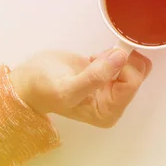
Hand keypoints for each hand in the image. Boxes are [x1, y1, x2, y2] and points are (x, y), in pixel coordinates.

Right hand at [9, 49, 151, 127]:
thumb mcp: (66, 87)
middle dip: (118, 60)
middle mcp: (114, 103)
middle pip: (137, 73)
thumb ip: (95, 76)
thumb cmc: (43, 88)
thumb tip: (121, 57)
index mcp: (108, 113)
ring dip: (116, 55)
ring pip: (135, 64)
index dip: (119, 66)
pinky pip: (127, 59)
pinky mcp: (111, 74)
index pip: (131, 83)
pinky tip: (94, 58)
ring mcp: (113, 88)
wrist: (28, 80)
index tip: (97, 59)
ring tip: (92, 60)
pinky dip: (113, 52)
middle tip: (94, 59)